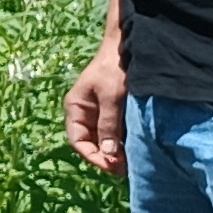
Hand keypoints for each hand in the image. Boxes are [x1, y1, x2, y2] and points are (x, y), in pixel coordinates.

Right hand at [63, 40, 128, 171]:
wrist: (129, 45)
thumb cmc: (115, 67)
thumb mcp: (111, 97)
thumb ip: (108, 125)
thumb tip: (109, 154)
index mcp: (75, 108)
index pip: (78, 142)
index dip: (94, 157)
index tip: (113, 166)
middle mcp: (85, 113)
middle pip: (92, 144)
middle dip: (108, 157)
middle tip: (128, 168)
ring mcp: (100, 113)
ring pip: (106, 140)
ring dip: (118, 151)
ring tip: (134, 160)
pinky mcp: (115, 111)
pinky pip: (117, 132)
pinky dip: (125, 141)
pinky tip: (137, 147)